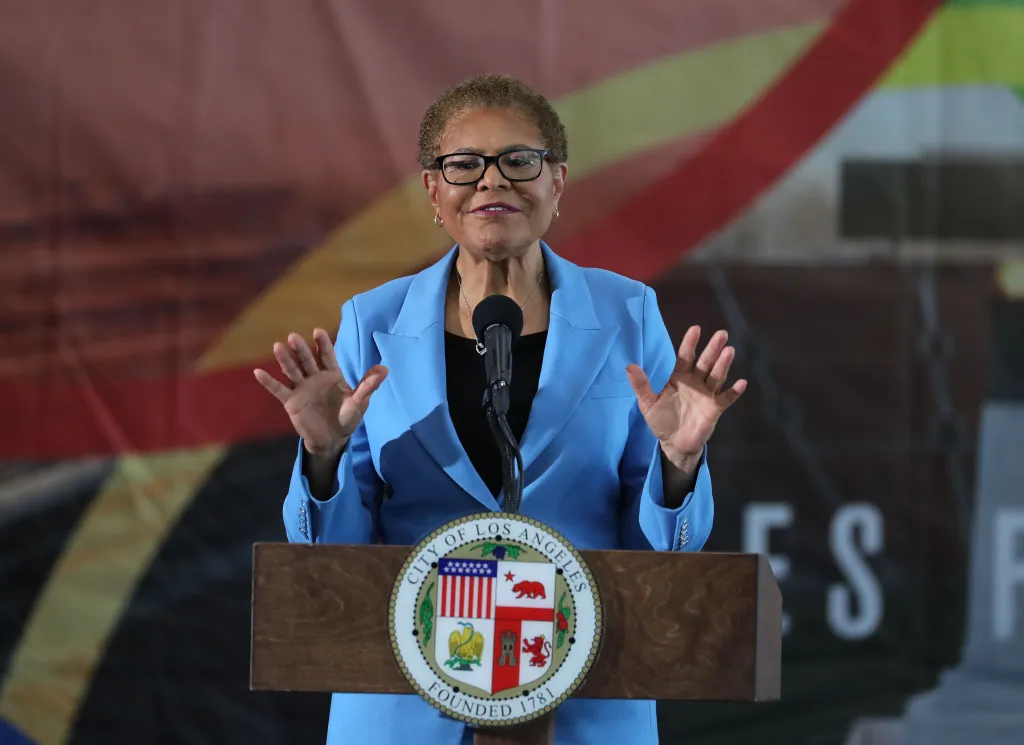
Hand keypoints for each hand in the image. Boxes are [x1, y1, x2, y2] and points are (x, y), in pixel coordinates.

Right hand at [253, 328, 387, 456]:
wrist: (334, 438)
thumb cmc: (347, 416)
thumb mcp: (360, 402)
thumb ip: (368, 385)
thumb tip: (384, 369)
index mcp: (332, 374)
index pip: (327, 355)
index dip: (322, 344)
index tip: (318, 331)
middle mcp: (315, 377)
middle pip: (307, 360)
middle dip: (301, 349)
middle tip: (294, 336)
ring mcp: (301, 388)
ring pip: (292, 371)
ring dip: (284, 360)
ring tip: (277, 346)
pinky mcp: (291, 402)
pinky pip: (279, 390)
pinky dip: (269, 382)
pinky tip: (258, 372)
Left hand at [627, 326, 746, 472]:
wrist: (673, 443)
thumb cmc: (661, 420)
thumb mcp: (647, 403)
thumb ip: (641, 385)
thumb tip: (629, 366)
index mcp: (679, 377)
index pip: (685, 357)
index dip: (690, 343)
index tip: (696, 329)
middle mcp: (695, 382)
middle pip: (705, 362)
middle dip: (712, 349)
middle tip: (721, 334)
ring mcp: (706, 394)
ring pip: (716, 376)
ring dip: (723, 364)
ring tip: (729, 350)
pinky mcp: (715, 409)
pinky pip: (726, 399)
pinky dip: (734, 392)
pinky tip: (742, 382)